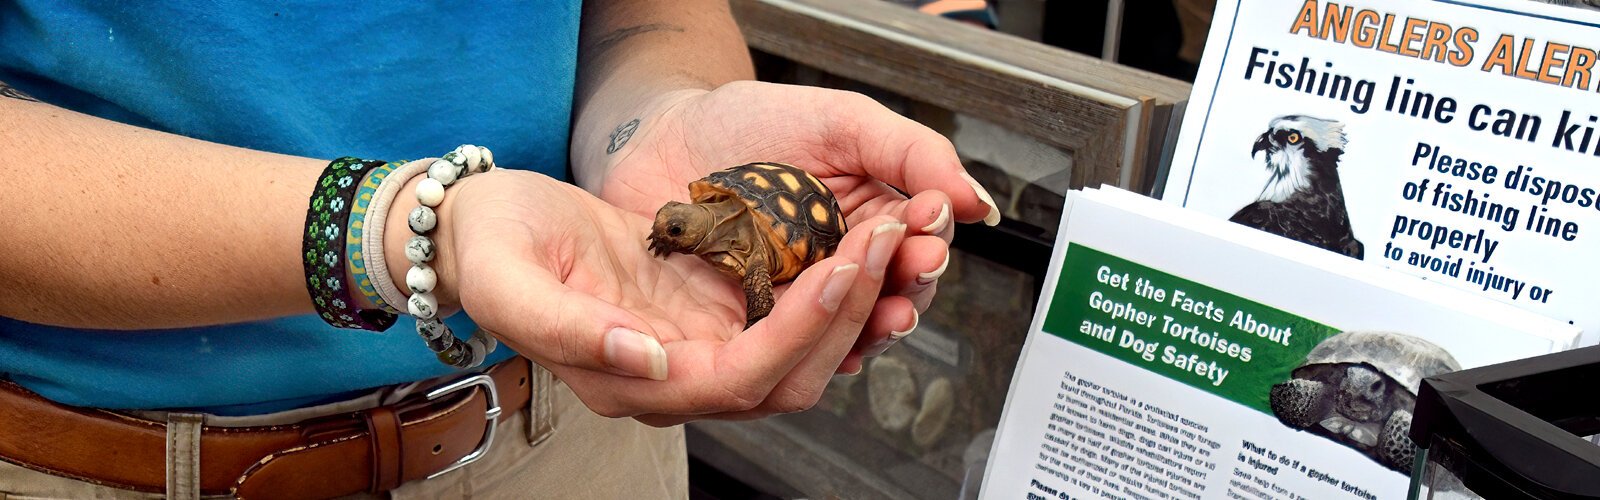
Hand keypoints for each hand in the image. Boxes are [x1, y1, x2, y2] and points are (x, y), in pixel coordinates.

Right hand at [414, 169, 908, 424]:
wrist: (482, 227)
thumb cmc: (489, 250)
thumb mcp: (510, 282)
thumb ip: (570, 331)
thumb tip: (648, 361)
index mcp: (633, 383)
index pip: (740, 381)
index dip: (797, 333)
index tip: (836, 270)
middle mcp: (676, 373)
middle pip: (790, 373)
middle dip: (846, 313)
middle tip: (883, 239)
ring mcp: (697, 340)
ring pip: (800, 345)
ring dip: (848, 296)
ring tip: (881, 231)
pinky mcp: (709, 303)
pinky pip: (784, 305)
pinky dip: (826, 276)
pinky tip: (850, 232)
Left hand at [585, 81, 1000, 372]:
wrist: (658, 139)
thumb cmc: (746, 122)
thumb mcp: (840, 120)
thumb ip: (911, 153)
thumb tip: (977, 202)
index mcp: (871, 217)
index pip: (920, 242)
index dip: (929, 238)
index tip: (929, 224)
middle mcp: (842, 264)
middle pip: (895, 292)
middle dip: (911, 283)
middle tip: (916, 263)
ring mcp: (798, 298)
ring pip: (853, 329)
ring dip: (875, 323)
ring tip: (887, 309)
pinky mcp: (754, 326)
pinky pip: (795, 351)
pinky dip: (819, 350)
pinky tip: (837, 343)